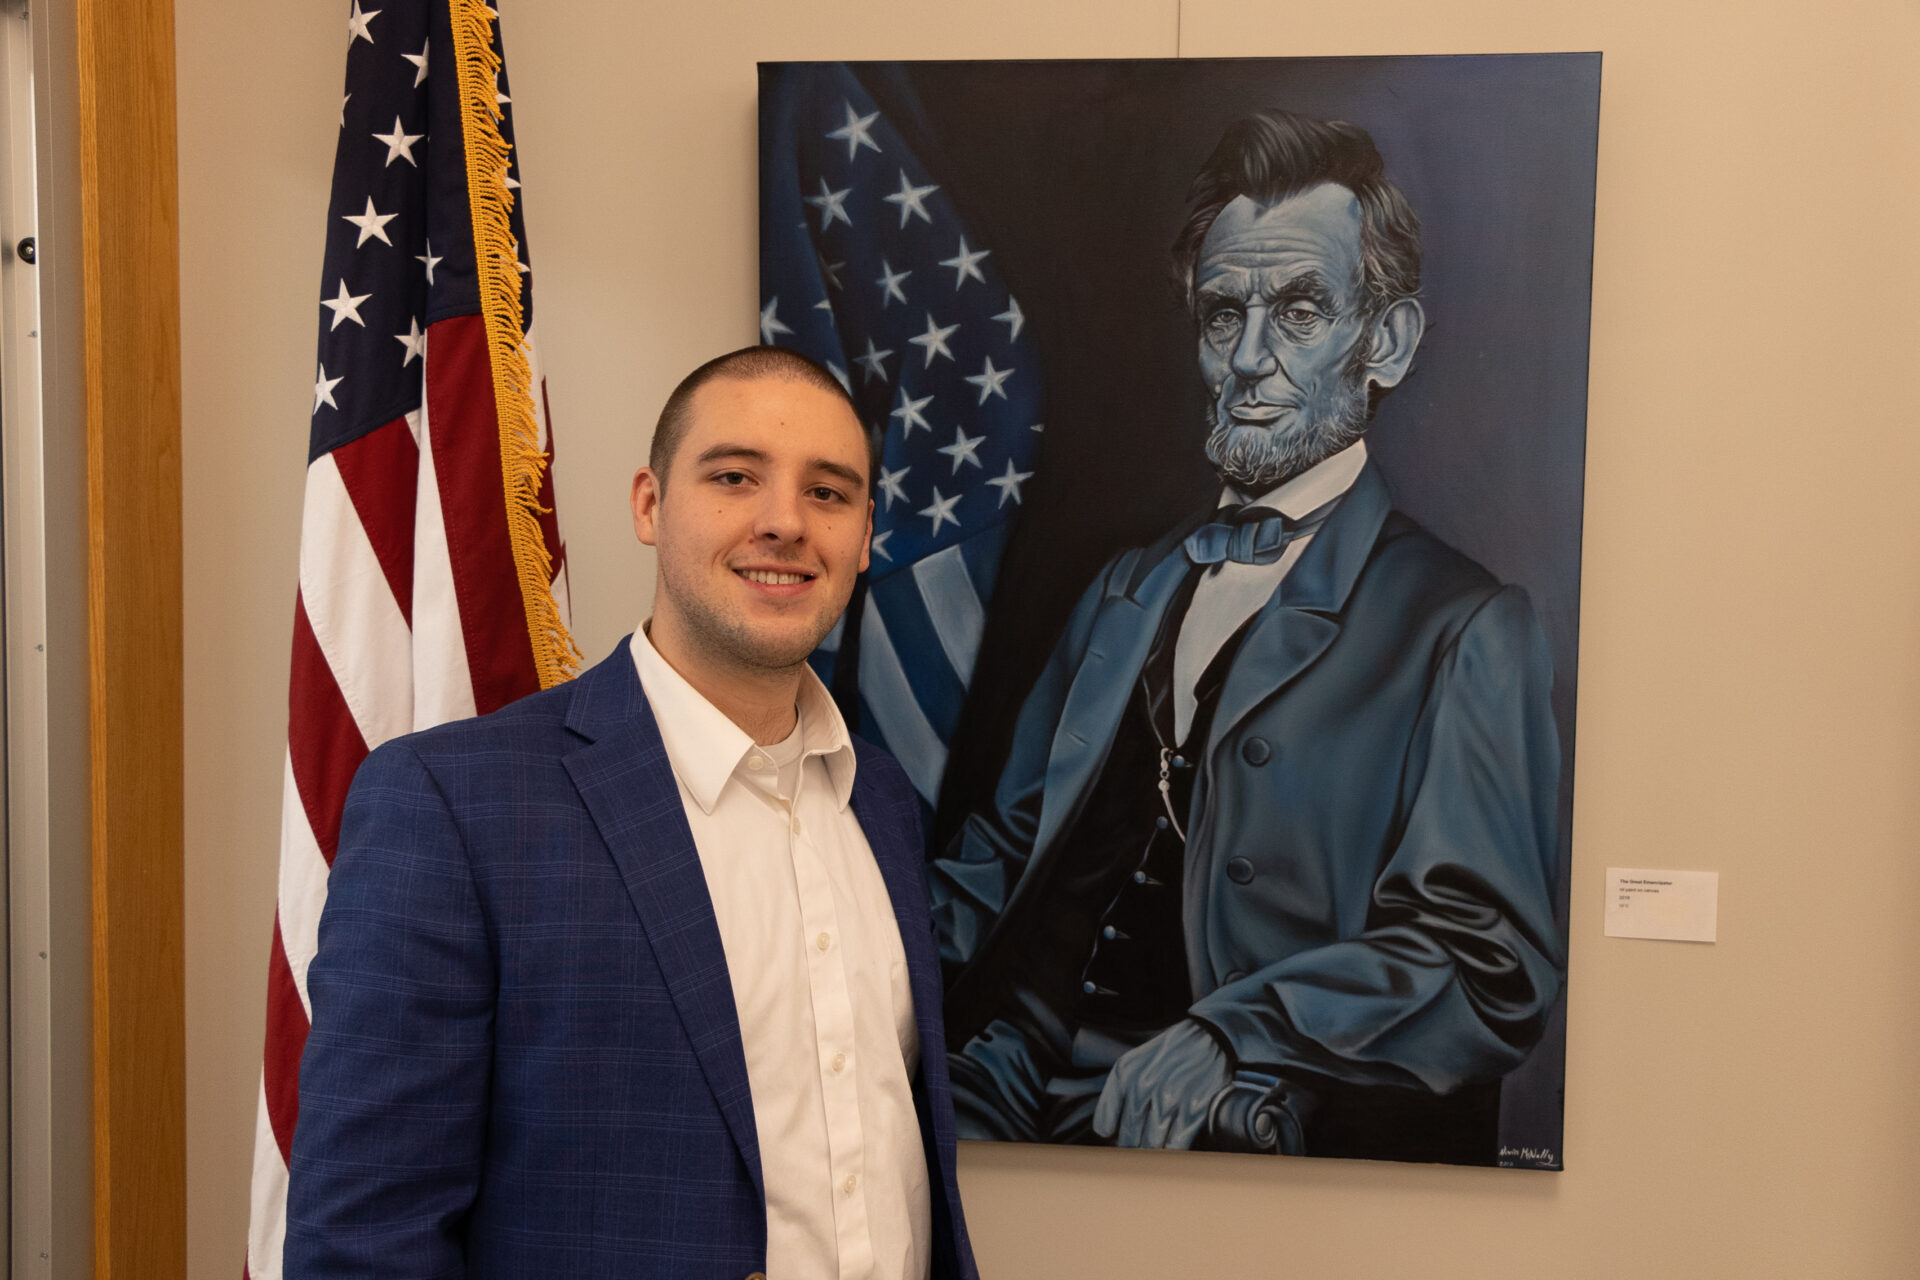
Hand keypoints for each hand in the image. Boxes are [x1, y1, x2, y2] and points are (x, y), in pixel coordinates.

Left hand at [1092, 1019, 1232, 1148]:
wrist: (1209, 1038)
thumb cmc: (1169, 1054)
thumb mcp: (1134, 1063)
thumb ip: (1117, 1094)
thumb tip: (1110, 1134)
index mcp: (1124, 1074)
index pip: (1104, 1125)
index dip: (1112, 1137)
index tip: (1118, 1138)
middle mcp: (1143, 1086)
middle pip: (1128, 1140)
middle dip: (1133, 1147)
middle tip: (1140, 1147)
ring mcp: (1169, 1099)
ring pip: (1151, 1146)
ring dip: (1153, 1152)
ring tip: (1157, 1147)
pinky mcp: (1194, 1110)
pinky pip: (1175, 1146)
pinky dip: (1173, 1151)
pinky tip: (1173, 1145)